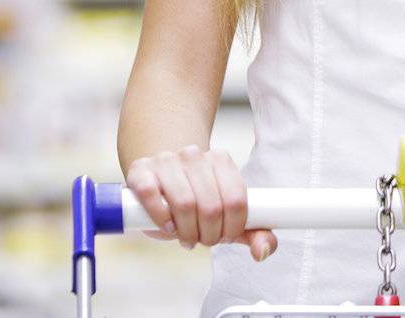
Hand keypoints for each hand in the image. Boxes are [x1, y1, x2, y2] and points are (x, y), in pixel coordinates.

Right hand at [124, 145, 276, 261]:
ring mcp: (166, 160)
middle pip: (211, 206)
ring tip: (186, 235)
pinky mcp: (141, 170)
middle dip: (209, 234)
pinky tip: (167, 225)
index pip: (236, 201)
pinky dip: (161, 217)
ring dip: (187, 231)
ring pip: (185, 203)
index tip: (224, 236)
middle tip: (203, 239)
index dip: (232, 228)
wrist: (159, 178)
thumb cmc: (196, 199)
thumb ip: (253, 233)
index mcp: (220, 160)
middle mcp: (194, 155)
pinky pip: (151, 194)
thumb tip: (263, 250)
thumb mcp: (227, 215)